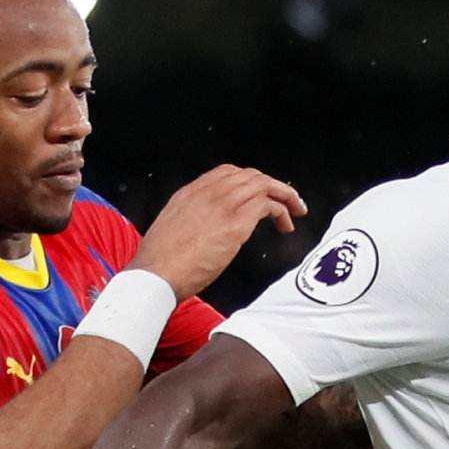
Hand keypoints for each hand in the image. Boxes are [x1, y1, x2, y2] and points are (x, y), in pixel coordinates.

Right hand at [130, 166, 308, 298]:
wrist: (154, 275)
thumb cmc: (158, 265)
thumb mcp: (171, 232)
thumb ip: (189, 224)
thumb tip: (203, 234)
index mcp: (190, 193)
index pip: (227, 173)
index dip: (249, 181)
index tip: (260, 195)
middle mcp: (207, 193)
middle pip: (249, 175)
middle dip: (272, 185)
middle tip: (288, 202)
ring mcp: (221, 206)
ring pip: (262, 185)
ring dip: (284, 196)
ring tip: (295, 212)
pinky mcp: (234, 224)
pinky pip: (266, 205)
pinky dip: (280, 211)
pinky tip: (284, 225)